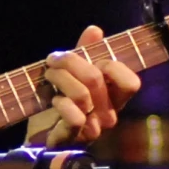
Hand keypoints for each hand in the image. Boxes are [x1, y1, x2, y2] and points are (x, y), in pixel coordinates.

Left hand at [23, 26, 141, 147]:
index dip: (111, 65)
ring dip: (59, 78)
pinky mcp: (74, 138)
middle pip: (96, 78)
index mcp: (114, 98)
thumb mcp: (72, 74)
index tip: (90, 58)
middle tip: (53, 60)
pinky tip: (53, 100)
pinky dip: (61, 103)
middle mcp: (108, 114)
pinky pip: (75, 117)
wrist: (37, 134)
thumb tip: (95, 30)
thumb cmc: (59, 102)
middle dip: (69, 62)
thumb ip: (85, 53)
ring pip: (82, 94)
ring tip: (48, 76)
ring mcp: (93, 128)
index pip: (131, 82)